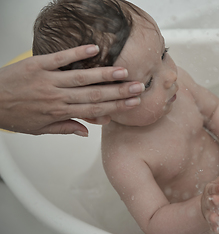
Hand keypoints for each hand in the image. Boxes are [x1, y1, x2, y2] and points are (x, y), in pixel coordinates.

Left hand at [0, 45, 143, 135]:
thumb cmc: (14, 115)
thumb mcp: (40, 129)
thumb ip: (66, 128)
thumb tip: (86, 132)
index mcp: (60, 112)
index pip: (95, 111)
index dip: (116, 107)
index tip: (133, 103)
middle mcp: (58, 97)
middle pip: (94, 95)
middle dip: (119, 91)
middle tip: (138, 87)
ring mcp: (48, 80)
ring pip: (82, 78)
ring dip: (104, 75)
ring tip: (124, 72)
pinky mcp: (38, 65)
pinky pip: (60, 58)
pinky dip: (77, 53)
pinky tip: (94, 49)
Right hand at [201, 171, 218, 231]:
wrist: (206, 205)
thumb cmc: (215, 192)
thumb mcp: (218, 184)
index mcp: (210, 190)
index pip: (213, 188)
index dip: (218, 188)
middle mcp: (208, 201)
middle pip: (210, 201)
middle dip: (214, 200)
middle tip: (217, 200)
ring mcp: (208, 211)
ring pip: (209, 213)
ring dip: (212, 215)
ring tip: (214, 217)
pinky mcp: (210, 221)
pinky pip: (212, 225)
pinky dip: (214, 227)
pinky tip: (218, 229)